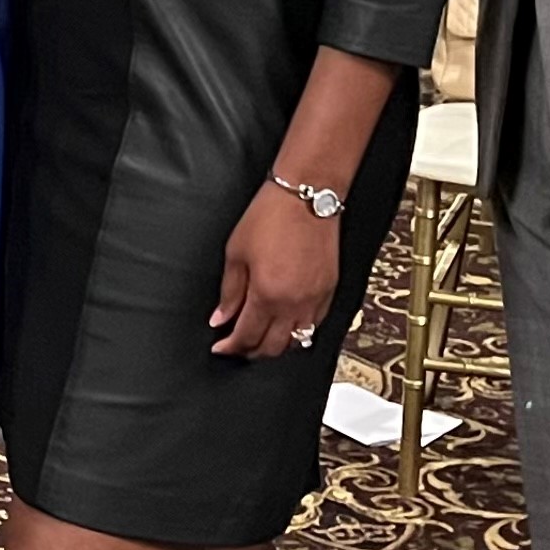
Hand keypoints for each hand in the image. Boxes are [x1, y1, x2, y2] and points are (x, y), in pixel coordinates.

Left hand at [210, 183, 339, 359]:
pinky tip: (285, 326)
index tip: (219, 347)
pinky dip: (298, 333)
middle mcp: (294, 304)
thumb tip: (220, 319)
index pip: (247, 336)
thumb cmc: (270, 217)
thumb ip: (230, 292)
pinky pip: (314, 326)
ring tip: (259, 339)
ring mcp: (315, 300)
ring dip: (276, 346)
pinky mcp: (329, 292)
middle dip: (251, 351)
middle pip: (273, 347)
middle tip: (236, 347)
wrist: (307, 197)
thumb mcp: (236, 253)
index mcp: (267, 295)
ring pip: (297, 342)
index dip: (230, 347)